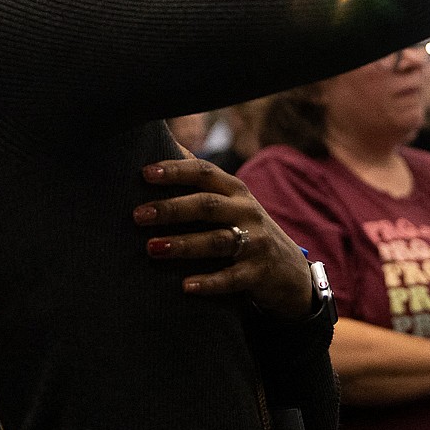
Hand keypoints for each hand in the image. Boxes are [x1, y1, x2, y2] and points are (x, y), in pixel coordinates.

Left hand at [135, 158, 313, 320]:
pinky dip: (209, 282)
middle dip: (172, 208)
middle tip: (138, 215)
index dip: (176, 171)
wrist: (290, 272)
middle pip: (207, 205)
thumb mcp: (231, 202)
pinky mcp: (258, 273)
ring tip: (151, 248)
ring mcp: (255, 242)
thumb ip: (202, 180)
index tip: (145, 173)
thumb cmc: (246, 229)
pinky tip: (185, 286)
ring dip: (183, 244)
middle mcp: (246, 212)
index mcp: (235, 191)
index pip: (205, 173)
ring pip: (217, 241)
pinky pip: (232, 278)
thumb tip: (168, 143)